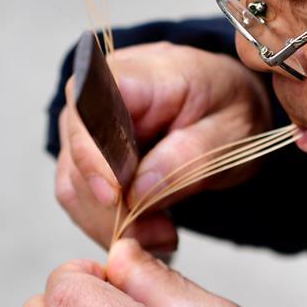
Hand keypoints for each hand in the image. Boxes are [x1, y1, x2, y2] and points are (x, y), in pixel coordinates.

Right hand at [55, 42, 272, 249]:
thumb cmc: (230, 109)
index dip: (93, 152)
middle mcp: (100, 93)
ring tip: (163, 235)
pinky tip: (147, 230)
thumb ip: (190, 157)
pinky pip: (79, 197)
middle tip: (163, 234)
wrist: (227, 109)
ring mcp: (86, 125)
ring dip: (112, 222)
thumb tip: (137, 192)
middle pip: (78, 153)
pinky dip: (109, 224)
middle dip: (114, 206)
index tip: (114, 197)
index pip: (91, 103)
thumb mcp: (233, 132)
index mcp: (143, 72)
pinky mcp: (84, 155)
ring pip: (73, 183)